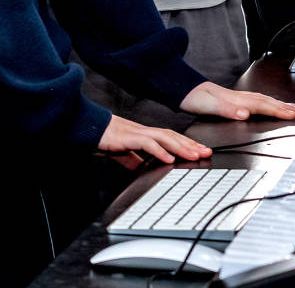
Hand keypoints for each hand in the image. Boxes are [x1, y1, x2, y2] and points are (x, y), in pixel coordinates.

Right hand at [97, 114, 212, 163]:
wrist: (88, 128)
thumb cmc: (105, 137)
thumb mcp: (123, 152)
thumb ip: (132, 158)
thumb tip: (140, 167)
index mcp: (146, 135)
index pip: (171, 138)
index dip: (187, 144)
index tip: (200, 151)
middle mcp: (145, 132)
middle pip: (173, 136)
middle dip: (191, 145)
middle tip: (206, 152)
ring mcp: (138, 133)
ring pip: (165, 138)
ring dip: (181, 147)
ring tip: (194, 155)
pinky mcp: (129, 137)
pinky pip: (148, 144)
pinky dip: (160, 151)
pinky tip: (169, 159)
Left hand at [180, 81, 294, 120]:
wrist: (185, 89)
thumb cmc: (196, 99)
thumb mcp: (209, 106)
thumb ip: (228, 110)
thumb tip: (246, 114)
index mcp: (237, 101)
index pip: (262, 106)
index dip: (279, 111)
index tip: (293, 114)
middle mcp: (240, 98)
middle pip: (267, 102)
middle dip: (285, 107)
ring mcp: (238, 97)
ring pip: (263, 100)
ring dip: (279, 104)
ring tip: (292, 107)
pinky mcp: (235, 99)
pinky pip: (257, 100)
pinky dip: (268, 103)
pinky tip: (270, 105)